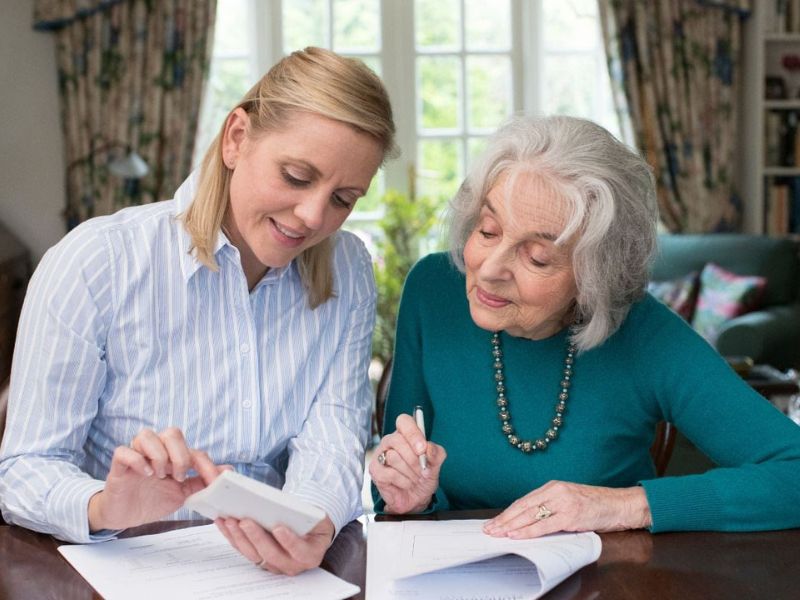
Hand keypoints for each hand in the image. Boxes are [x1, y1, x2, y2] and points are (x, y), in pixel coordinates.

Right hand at [88, 427, 222, 530]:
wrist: (126, 517)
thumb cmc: (152, 500)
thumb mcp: (182, 494)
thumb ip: (202, 481)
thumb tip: (227, 470)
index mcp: (172, 456)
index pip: (193, 450)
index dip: (206, 465)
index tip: (214, 481)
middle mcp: (155, 450)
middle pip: (172, 433)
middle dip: (180, 455)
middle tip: (179, 477)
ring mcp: (136, 456)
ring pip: (147, 435)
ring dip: (159, 455)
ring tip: (159, 476)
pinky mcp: (118, 466)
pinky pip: (124, 451)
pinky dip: (137, 460)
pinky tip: (145, 474)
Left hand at [216, 514, 335, 575]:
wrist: (310, 529)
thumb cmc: (313, 520)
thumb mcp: (316, 516)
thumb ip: (305, 515)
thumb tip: (282, 506)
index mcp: (310, 554)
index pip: (300, 551)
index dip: (289, 541)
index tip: (278, 528)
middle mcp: (292, 564)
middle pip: (272, 554)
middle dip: (256, 537)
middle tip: (245, 521)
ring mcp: (274, 564)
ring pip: (254, 555)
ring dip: (240, 537)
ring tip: (231, 520)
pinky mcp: (259, 559)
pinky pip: (244, 550)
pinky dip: (233, 536)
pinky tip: (224, 522)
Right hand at [368, 414, 446, 513]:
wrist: (416, 499)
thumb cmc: (423, 477)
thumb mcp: (435, 465)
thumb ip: (436, 454)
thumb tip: (428, 448)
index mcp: (405, 434)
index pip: (404, 421)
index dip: (413, 433)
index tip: (422, 448)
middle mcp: (390, 441)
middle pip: (397, 440)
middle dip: (414, 458)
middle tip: (422, 470)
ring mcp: (380, 455)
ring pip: (393, 457)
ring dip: (410, 472)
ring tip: (415, 478)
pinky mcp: (375, 470)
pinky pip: (389, 473)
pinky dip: (402, 481)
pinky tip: (405, 484)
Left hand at [482, 480, 651, 538]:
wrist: (620, 504)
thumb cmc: (596, 504)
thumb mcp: (569, 500)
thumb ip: (551, 506)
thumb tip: (529, 520)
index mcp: (553, 486)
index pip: (524, 501)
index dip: (508, 512)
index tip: (495, 521)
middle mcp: (556, 491)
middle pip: (523, 507)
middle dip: (504, 519)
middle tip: (489, 529)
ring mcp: (563, 503)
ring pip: (530, 515)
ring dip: (511, 525)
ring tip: (497, 533)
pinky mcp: (571, 515)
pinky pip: (544, 525)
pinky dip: (528, 531)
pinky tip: (517, 534)